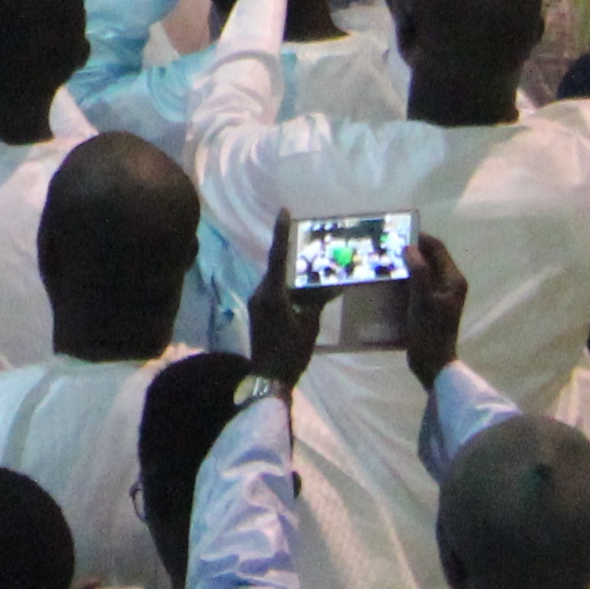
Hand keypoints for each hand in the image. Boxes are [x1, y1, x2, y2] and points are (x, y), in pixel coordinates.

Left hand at [248, 217, 324, 393]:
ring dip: (295, 278)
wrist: (268, 376)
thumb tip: (332, 284)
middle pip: (280, 268)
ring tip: (315, 274)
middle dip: (296, 259)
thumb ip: (317, 301)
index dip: (281, 233)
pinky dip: (290, 290)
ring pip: (278, 281)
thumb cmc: (291, 353)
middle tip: (314, 247)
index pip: (278, 257)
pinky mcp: (258, 310)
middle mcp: (261, 293)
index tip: (283, 212)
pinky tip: (306, 295)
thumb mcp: (309, 325)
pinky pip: (276, 292)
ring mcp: (257, 302)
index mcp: (273, 294)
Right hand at [399, 232, 468, 388]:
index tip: (396, 233)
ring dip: (407, 265)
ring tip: (385, 262)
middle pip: (430, 258)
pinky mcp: (431, 304)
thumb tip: (410, 248)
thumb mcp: (422, 301)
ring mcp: (441, 295)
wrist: (433, 364)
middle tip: (387, 247)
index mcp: (453, 280)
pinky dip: (406, 279)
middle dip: (411, 250)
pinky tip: (389, 282)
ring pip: (423, 270)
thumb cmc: (429, 332)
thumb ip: (419, 272)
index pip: (437, 248)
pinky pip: (419, 284)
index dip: (419, 238)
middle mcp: (450, 284)